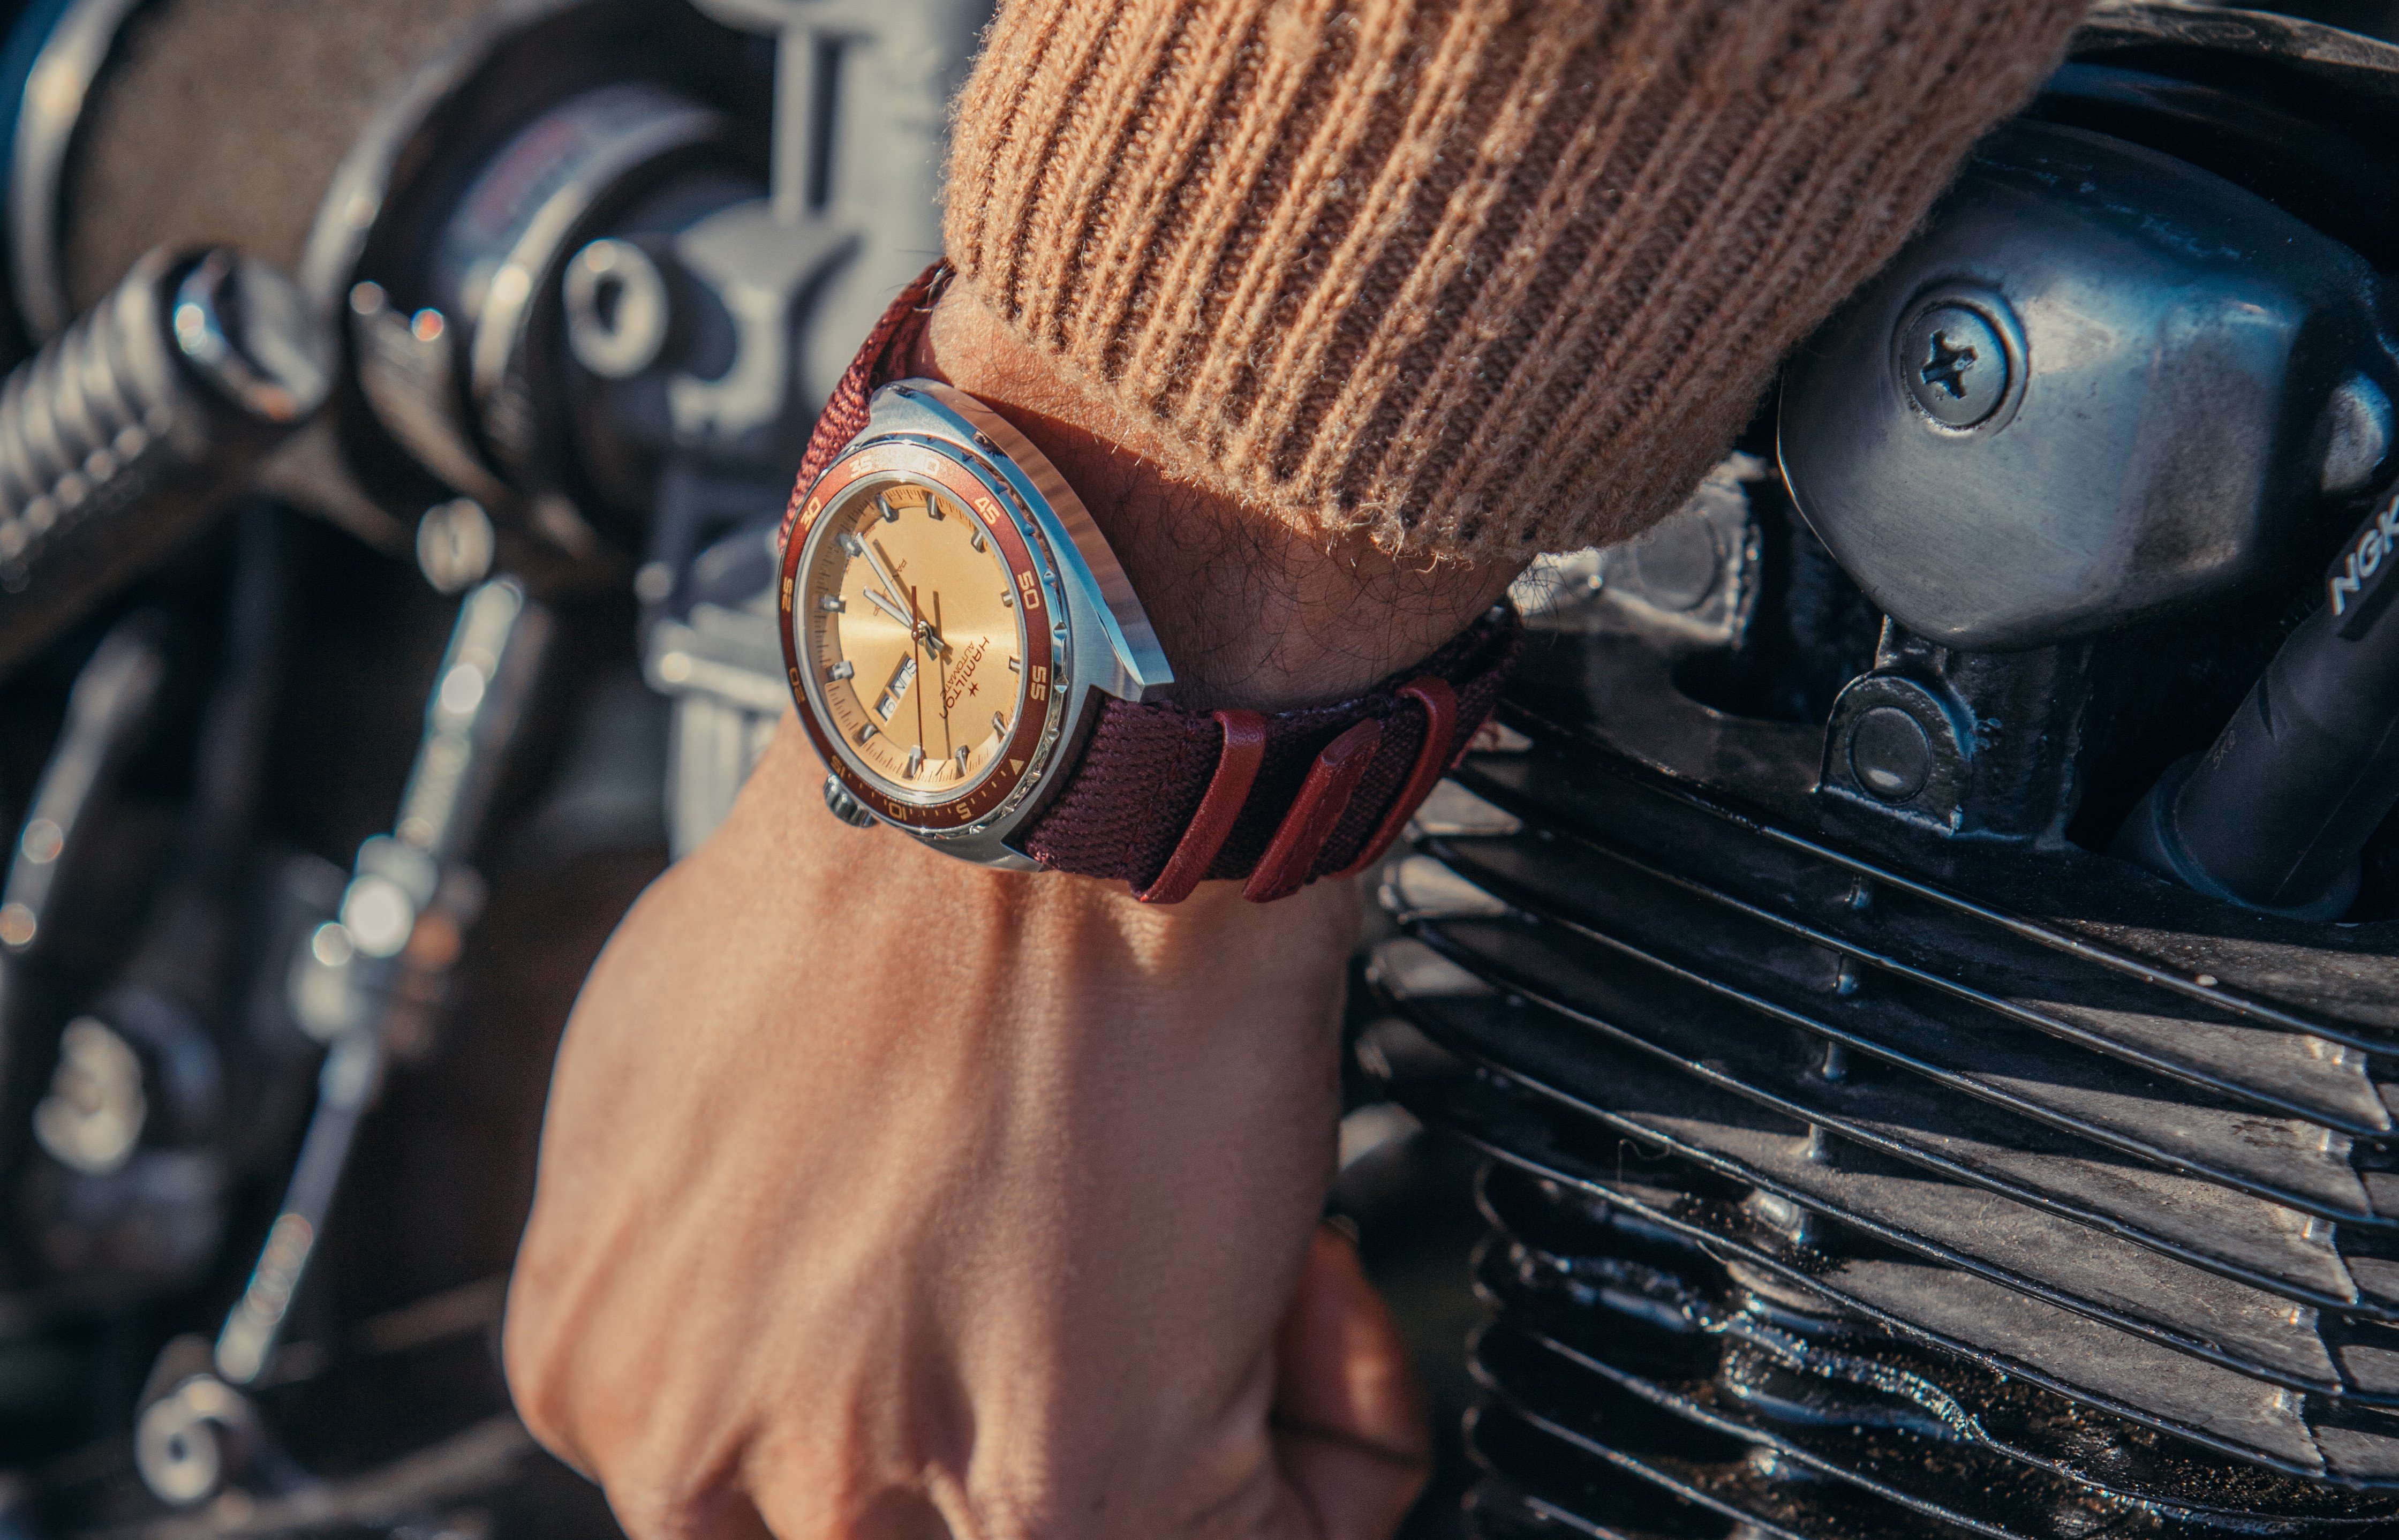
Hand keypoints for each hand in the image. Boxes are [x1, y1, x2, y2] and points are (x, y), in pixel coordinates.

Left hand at [506, 275, 1520, 1539]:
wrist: (1052, 780)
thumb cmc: (900, 868)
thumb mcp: (679, 1055)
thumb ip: (705, 1228)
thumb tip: (792, 1265)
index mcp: (602, 1356)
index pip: (762, 1473)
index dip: (921, 1378)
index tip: (1012, 1279)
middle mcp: (710, 1449)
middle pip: (904, 1513)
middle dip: (1052, 1396)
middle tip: (1130, 1262)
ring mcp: (874, 1489)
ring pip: (1058, 1537)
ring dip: (1197, 1409)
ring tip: (1236, 1247)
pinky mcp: (1075, 1496)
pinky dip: (1326, 1442)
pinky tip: (1307, 1293)